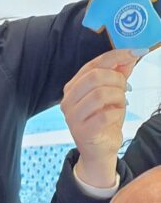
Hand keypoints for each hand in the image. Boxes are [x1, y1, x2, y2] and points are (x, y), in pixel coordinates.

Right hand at [61, 48, 137, 187]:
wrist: (99, 150)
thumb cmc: (104, 120)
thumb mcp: (112, 94)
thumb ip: (118, 74)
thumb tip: (130, 55)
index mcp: (72, 87)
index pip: (92, 65)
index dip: (115, 56)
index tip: (134, 52)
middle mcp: (68, 100)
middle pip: (95, 77)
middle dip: (117, 80)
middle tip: (125, 89)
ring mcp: (73, 117)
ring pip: (100, 94)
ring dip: (118, 97)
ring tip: (120, 104)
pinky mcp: (82, 131)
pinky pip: (106, 115)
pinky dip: (117, 113)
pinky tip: (115, 116)